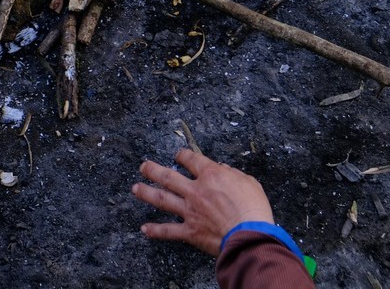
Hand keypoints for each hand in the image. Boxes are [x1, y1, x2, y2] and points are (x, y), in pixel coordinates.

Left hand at [131, 149, 273, 255]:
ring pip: (162, 199)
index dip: (182, 154)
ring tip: (135, 188)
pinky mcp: (190, 231)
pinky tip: (144, 228)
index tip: (178, 155)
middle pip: (168, 176)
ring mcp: (190, 211)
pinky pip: (169, 231)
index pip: (190, 159)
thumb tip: (223, 169)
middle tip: (143, 166)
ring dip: (147, 193)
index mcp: (210, 175)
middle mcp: (195, 190)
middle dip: (153, 170)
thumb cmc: (254, 208)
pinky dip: (155, 230)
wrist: (250, 236)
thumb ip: (233, 173)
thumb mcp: (248, 182)